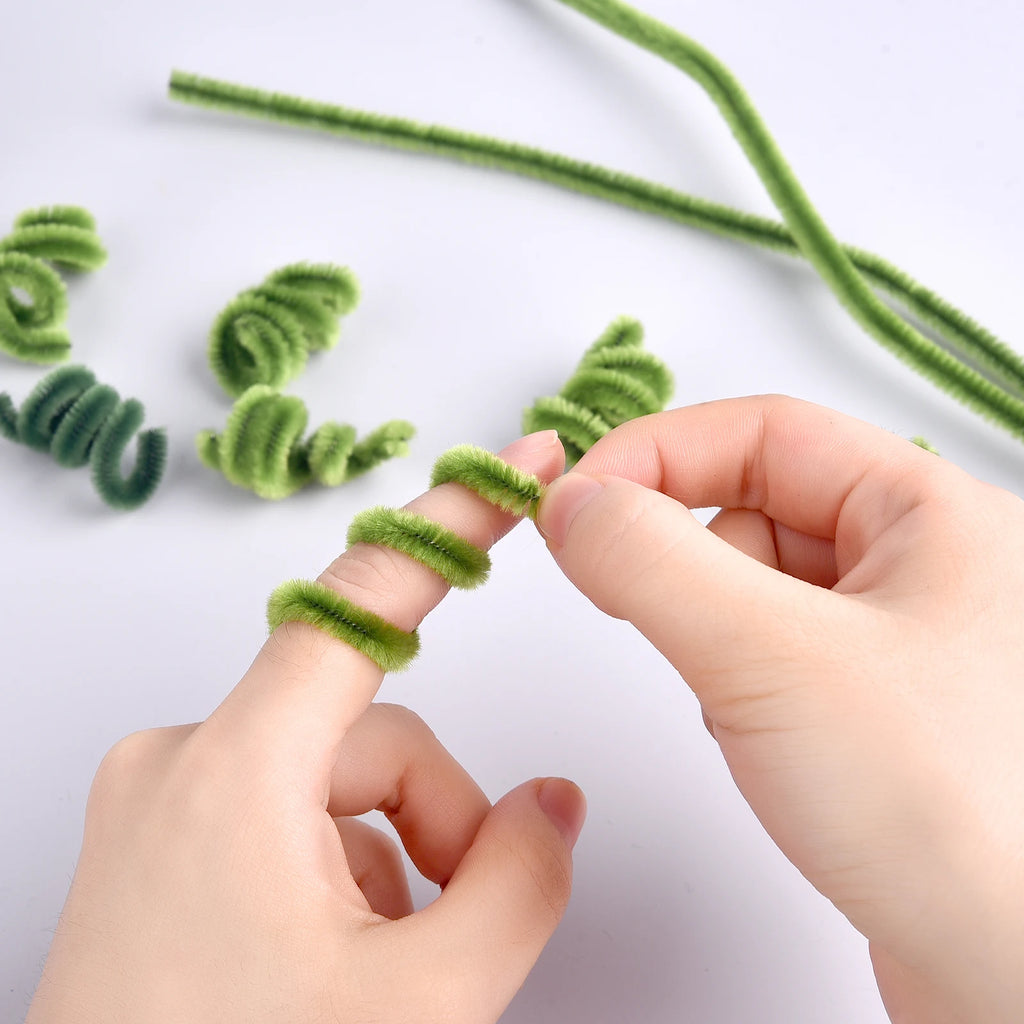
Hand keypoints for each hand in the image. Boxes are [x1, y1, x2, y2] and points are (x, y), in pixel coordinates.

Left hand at [26, 431, 585, 1023]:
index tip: (512, 470)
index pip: (363, 604)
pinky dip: (333, 873)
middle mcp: (181, 762)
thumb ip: (519, 888)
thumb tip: (556, 806)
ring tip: (382, 970)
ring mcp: (160, 803)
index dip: (453, 525)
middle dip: (440, 825)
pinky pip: (283, 818)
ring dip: (389, 860)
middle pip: (371, 738)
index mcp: (234, 772)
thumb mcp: (420, 1005)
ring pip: (333, 784)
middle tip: (461, 928)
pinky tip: (325, 964)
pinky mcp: (156, 844)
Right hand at [537, 396, 1023, 1023]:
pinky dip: (736, 682)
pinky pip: (771, 652)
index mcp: (934, 513)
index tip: (573, 501)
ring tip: (752, 707)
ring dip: (715, 632)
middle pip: (757, 505)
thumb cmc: (943, 811)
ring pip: (755, 584)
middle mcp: (927, 564)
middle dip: (690, 558)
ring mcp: (903, 640)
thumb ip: (652, 560)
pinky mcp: (875, 708)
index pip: (765, 431)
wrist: (1010, 983)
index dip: (656, 453)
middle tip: (656, 614)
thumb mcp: (770, 655)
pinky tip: (768, 743)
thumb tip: (571, 503)